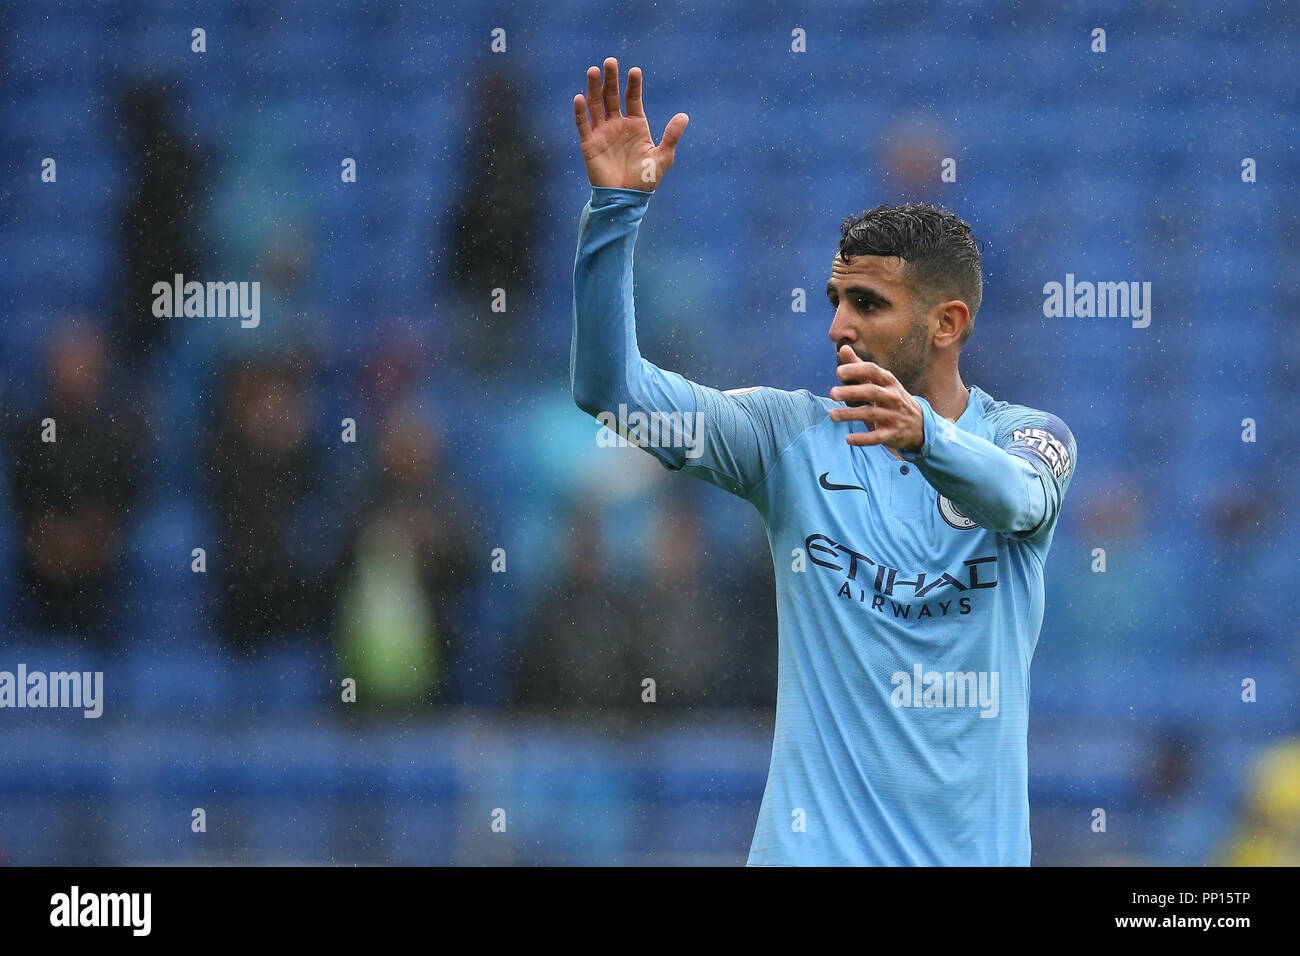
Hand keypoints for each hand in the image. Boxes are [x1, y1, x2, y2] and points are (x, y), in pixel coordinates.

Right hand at [573, 57, 688, 191]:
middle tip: (610, 61)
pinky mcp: (589, 143)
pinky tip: (580, 98)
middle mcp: (618, 124)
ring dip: (593, 88)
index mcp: (636, 125)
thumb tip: (684, 115)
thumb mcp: (662, 158)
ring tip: (593, 71)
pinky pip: (583, 124)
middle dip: (611, 79)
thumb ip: (671, 136)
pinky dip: (581, 111)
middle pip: (612, 96)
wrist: (625, 199)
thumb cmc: (645, 180)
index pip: (633, 98)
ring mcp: (602, 132)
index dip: (633, 85)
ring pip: (596, 105)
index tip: (634, 71)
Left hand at [828, 345, 925, 450]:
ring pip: (871, 414)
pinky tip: (848, 439)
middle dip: (852, 392)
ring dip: (851, 415)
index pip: (873, 371)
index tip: (838, 372)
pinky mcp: (893, 434)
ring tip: (832, 415)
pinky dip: (863, 439)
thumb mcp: (881, 381)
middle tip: (832, 393)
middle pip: (872, 392)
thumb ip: (860, 366)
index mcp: (889, 382)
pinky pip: (877, 437)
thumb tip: (843, 348)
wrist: (920, 425)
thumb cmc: (893, 398)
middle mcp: (893, 397)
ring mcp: (894, 416)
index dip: (856, 370)